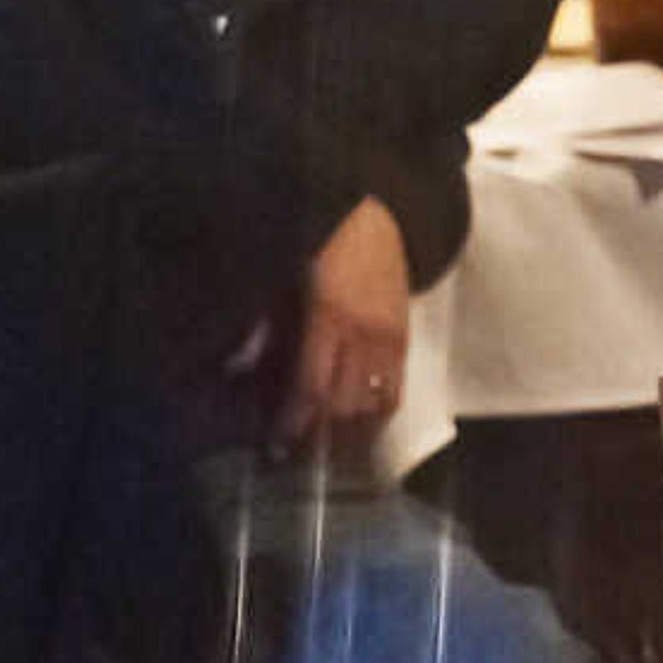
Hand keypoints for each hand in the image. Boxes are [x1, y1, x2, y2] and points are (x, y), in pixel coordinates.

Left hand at [278, 195, 411, 445]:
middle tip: (294, 446)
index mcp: (329, 316)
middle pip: (342, 405)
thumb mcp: (285, 285)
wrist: (372, 216)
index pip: (310, 387)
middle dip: (316, 433)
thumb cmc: (318, 245)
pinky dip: (373, 412)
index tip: (275, 444)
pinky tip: (356, 420)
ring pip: (371, 405)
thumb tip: (257, 383)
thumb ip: (275, 334)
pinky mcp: (405, 339)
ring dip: (346, 428)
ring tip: (324, 437)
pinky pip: (395, 391)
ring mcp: (390, 338)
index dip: (292, 422)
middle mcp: (364, 333)